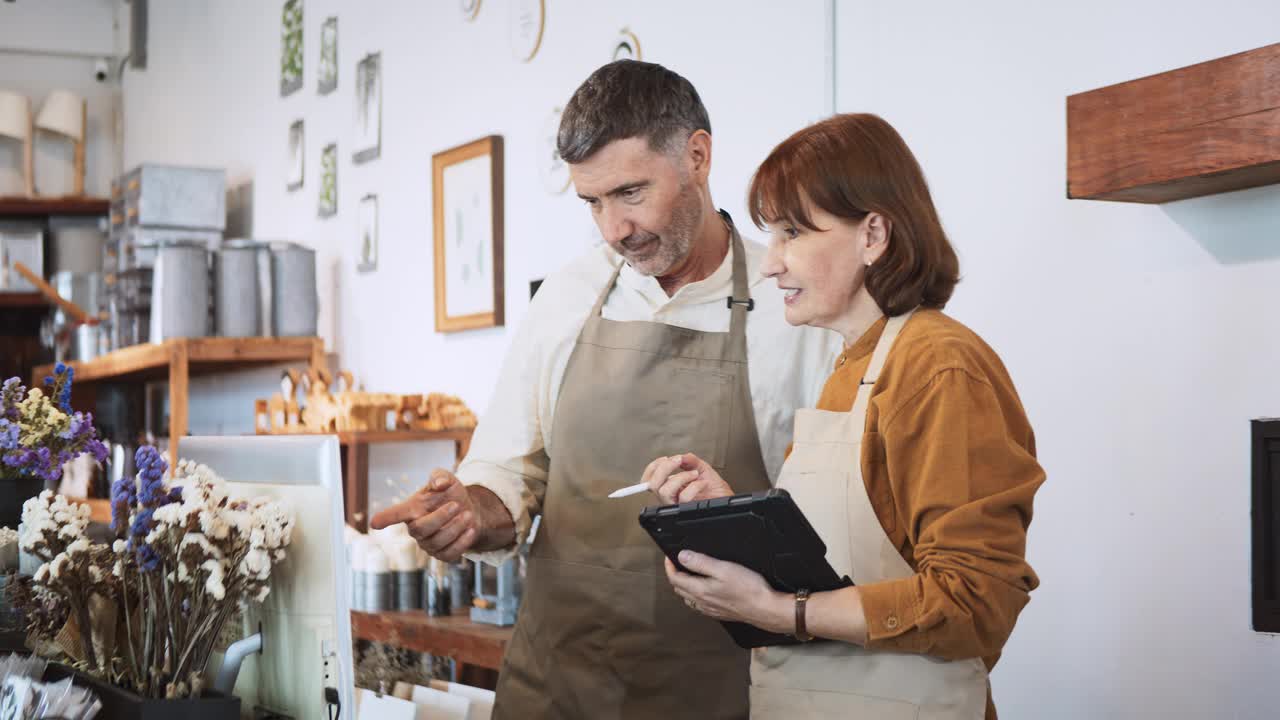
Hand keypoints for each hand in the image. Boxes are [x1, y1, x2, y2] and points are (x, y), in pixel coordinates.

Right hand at [370, 469, 479, 561]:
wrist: (470, 510)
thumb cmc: (451, 494)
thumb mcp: (447, 480)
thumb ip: (441, 476)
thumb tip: (439, 483)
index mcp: (412, 509)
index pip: (395, 514)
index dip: (385, 518)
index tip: (374, 522)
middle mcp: (416, 528)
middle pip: (420, 529)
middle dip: (440, 517)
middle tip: (457, 505)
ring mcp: (428, 544)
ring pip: (437, 542)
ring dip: (456, 527)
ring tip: (468, 515)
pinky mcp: (442, 555)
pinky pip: (450, 554)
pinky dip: (463, 542)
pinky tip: (471, 529)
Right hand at [642, 452, 732, 504]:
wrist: (726, 498)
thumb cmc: (716, 488)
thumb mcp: (702, 468)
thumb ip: (691, 461)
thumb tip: (681, 456)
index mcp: (671, 485)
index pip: (649, 479)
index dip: (653, 467)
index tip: (665, 458)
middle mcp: (672, 496)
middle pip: (653, 485)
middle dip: (664, 468)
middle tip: (677, 461)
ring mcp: (678, 503)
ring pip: (664, 492)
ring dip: (679, 477)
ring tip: (694, 473)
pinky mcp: (687, 509)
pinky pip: (683, 497)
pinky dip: (695, 486)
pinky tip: (702, 483)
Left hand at [665, 550, 791, 633]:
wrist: (765, 608)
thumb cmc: (748, 589)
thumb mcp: (723, 568)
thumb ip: (701, 562)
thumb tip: (682, 556)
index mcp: (700, 590)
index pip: (675, 578)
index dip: (669, 566)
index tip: (669, 557)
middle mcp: (702, 602)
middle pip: (679, 588)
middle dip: (675, 574)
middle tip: (677, 563)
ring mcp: (710, 609)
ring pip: (689, 598)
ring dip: (684, 586)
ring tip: (688, 574)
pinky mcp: (719, 613)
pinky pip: (700, 605)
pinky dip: (695, 595)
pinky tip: (704, 591)